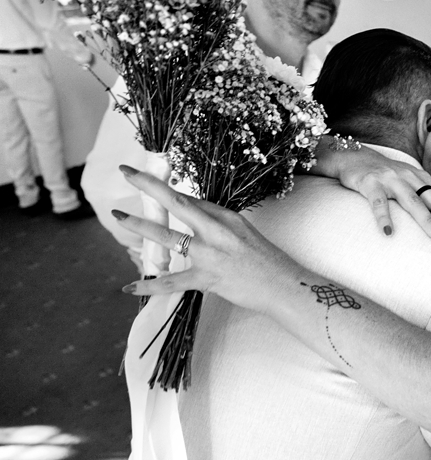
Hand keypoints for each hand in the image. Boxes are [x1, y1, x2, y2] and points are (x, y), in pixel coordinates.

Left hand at [112, 164, 286, 310]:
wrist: (283, 285)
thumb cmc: (266, 261)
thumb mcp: (243, 233)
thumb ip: (218, 225)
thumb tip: (195, 220)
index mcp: (226, 217)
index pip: (191, 199)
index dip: (167, 187)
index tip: (147, 176)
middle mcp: (217, 230)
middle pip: (177, 203)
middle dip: (149, 186)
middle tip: (126, 172)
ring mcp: (210, 254)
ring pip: (167, 237)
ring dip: (140, 226)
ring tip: (119, 219)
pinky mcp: (207, 278)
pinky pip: (171, 282)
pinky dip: (149, 285)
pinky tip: (130, 286)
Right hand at [321, 142, 430, 242]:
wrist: (352, 156)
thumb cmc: (384, 175)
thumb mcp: (408, 181)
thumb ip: (425, 194)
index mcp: (421, 177)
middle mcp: (410, 176)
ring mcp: (390, 179)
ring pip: (412, 201)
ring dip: (426, 220)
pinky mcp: (370, 183)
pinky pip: (378, 202)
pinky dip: (383, 217)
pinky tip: (388, 233)